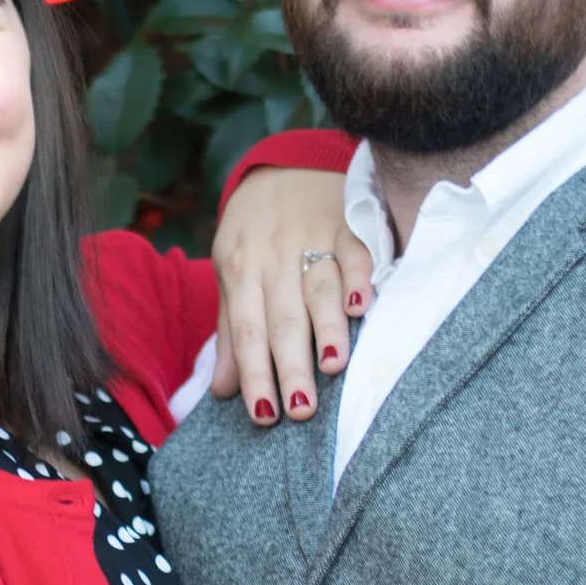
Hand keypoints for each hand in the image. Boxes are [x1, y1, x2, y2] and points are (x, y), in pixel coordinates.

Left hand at [208, 166, 374, 425]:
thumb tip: (223, 391)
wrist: (280, 169)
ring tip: (333, 367)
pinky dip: (358, 278)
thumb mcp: (230, 275)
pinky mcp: (346, 222)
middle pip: (283, 318)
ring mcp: (311, 236)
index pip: (246, 331)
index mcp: (240, 270)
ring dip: (327, 328)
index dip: (255, 374)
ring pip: (318, 289)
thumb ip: (231, 332)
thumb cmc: (253, 235)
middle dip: (291, 365)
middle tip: (302, 409)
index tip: (265, 415)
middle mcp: (274, 255)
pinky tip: (362, 306)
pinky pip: (354, 252)